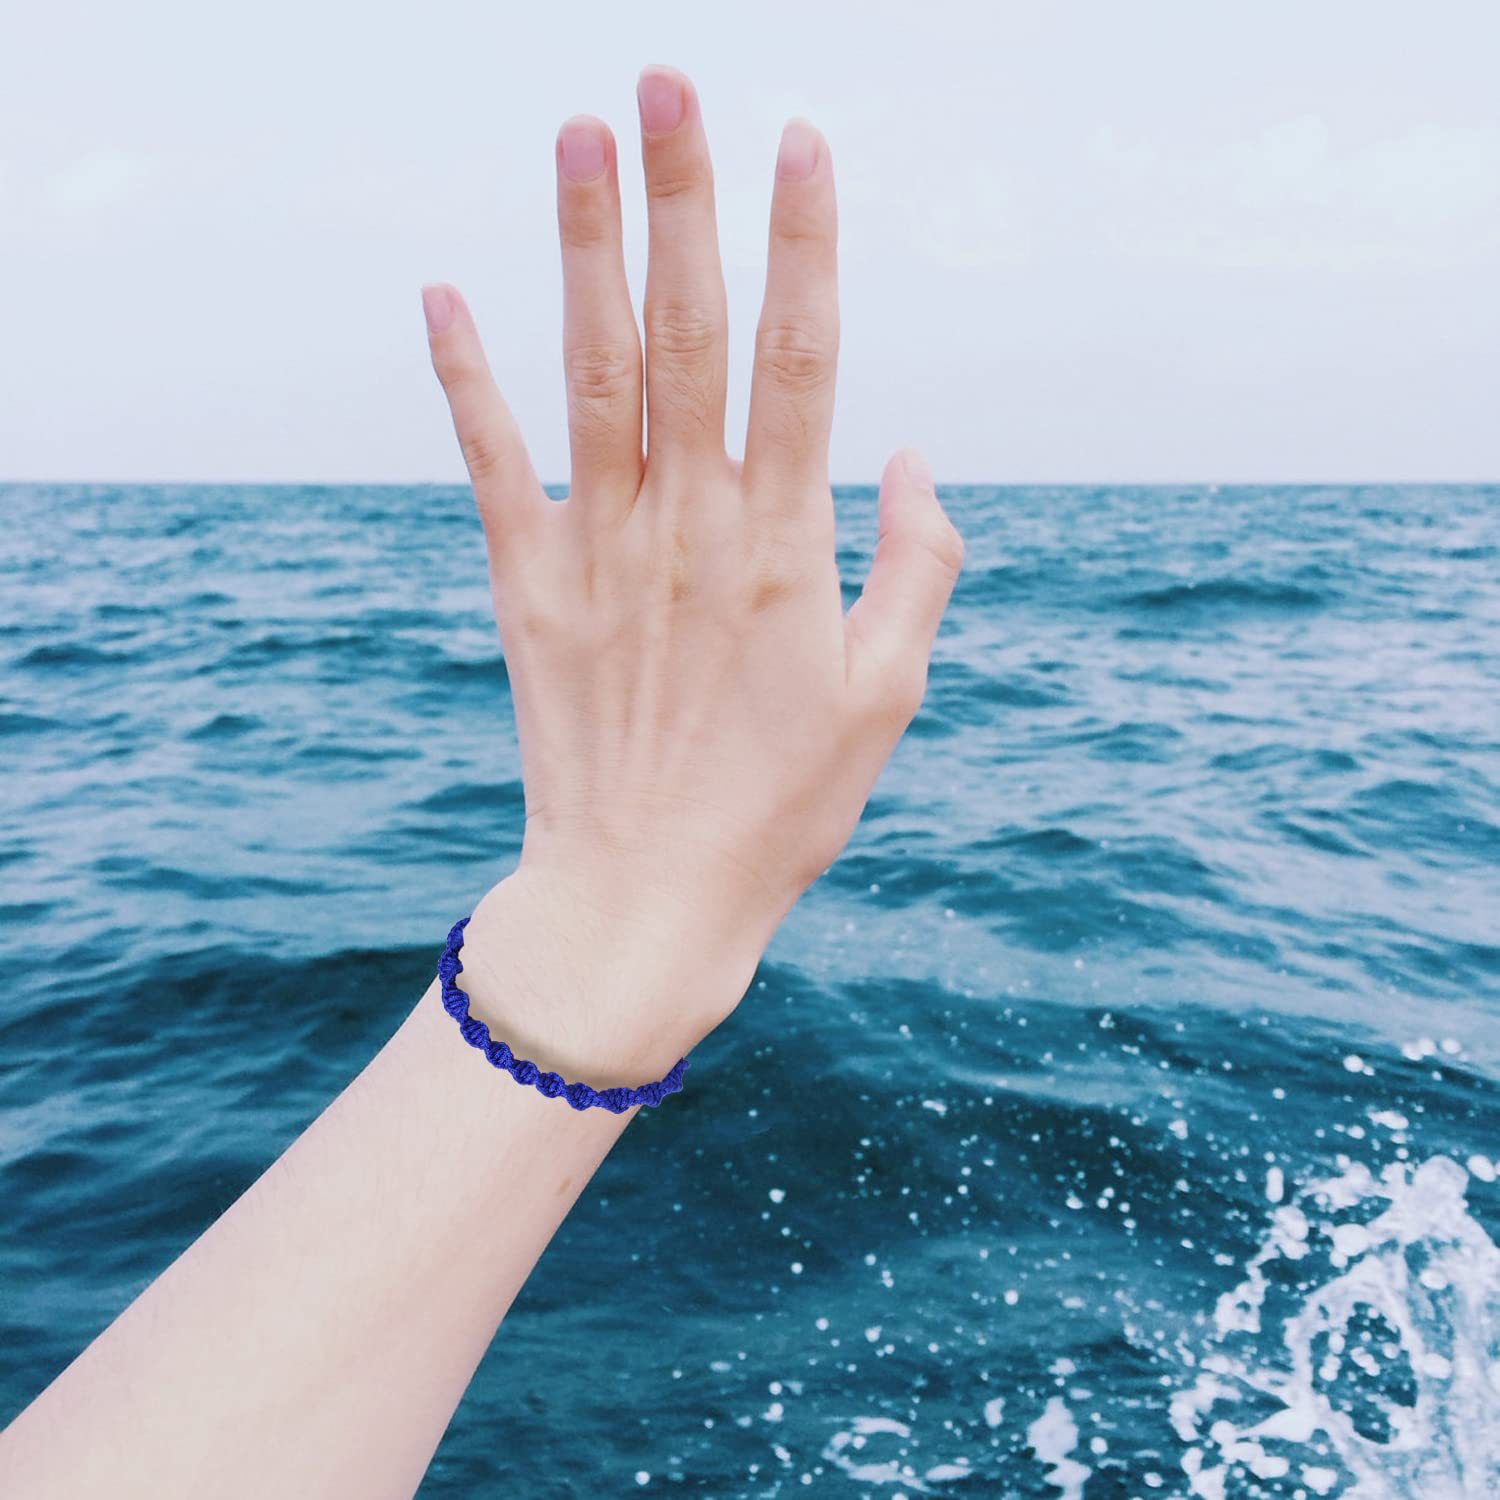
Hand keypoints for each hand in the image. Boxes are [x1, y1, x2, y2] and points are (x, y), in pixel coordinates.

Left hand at [422, 66, 963, 1060]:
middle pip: (688, 332)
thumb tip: (908, 453)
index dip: (804, 244)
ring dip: (585, 247)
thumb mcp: (888, 698)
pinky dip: (466, 378)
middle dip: (684, 197)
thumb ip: (916, 567)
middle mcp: (688, 526)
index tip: (800, 140)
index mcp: (785, 546)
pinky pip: (494, 464)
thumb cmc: (780, 807)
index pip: (802, 360)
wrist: (643, 897)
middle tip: (671, 77)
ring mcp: (600, 551)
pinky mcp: (528, 587)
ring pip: (593, 371)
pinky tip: (444, 290)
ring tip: (581, 131)